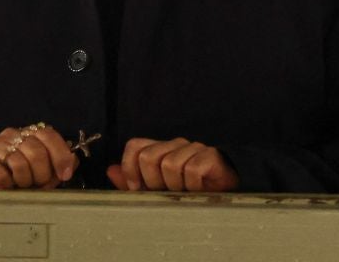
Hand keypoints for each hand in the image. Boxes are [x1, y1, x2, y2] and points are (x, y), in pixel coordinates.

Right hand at [0, 123, 75, 189]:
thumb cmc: (15, 176)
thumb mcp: (40, 171)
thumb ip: (57, 166)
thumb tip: (73, 162)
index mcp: (29, 135)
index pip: (49, 135)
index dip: (60, 155)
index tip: (65, 175)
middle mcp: (13, 134)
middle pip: (36, 151)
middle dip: (41, 174)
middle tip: (36, 185)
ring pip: (19, 163)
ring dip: (23, 181)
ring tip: (19, 186)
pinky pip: (1, 174)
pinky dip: (7, 184)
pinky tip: (5, 186)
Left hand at [108, 137, 237, 192]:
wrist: (228, 192)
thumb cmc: (190, 193)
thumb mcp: (158, 190)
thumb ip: (133, 181)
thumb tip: (110, 170)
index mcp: (161, 149)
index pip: (134, 146)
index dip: (130, 168)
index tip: (137, 189)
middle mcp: (175, 145)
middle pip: (148, 157)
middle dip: (153, 182)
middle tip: (167, 192)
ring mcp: (193, 148)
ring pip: (170, 165)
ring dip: (176, 187)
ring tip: (186, 192)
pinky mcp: (210, 156)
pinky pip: (192, 171)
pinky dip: (193, 187)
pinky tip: (199, 191)